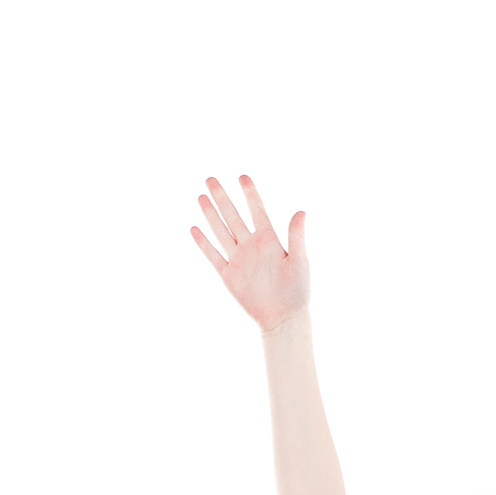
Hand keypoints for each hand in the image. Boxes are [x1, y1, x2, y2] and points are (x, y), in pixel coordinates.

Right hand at [189, 174, 309, 327]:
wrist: (284, 317)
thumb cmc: (297, 290)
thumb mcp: (299, 261)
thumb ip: (296, 237)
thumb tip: (301, 212)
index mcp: (269, 240)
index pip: (257, 211)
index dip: (250, 194)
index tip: (242, 177)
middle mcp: (251, 246)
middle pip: (233, 217)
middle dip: (222, 198)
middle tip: (210, 179)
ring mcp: (239, 259)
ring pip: (221, 232)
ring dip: (211, 215)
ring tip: (201, 197)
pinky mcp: (229, 275)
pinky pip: (213, 256)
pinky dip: (204, 244)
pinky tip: (194, 229)